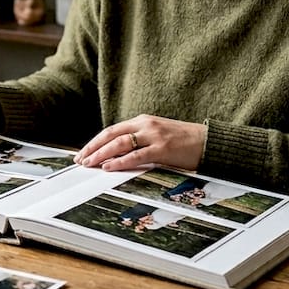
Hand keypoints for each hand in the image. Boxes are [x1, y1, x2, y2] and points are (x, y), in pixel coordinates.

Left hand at [74, 114, 204, 170]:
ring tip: (89, 164)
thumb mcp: (156, 136)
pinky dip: (120, 161)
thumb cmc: (183, 142)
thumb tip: (116, 156)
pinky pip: (136, 155)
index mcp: (142, 121)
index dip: (95, 142)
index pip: (112, 130)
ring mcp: (154, 136)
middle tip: (80, 160)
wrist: (208, 142)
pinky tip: (108, 167)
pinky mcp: (162, 148)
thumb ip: (138, 142)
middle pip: (111, 134)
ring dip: (101, 154)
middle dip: (92, 148)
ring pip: (120, 143)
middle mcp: (145, 125)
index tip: (83, 153)